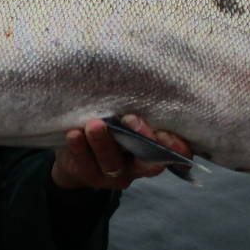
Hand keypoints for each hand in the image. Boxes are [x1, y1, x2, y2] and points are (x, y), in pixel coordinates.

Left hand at [51, 114, 191, 190]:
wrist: (76, 153)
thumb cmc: (111, 125)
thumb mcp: (127, 117)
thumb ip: (138, 107)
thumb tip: (144, 74)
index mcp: (153, 151)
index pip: (173, 154)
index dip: (175, 147)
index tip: (166, 131)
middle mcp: (136, 166)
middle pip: (146, 160)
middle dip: (141, 138)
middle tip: (130, 118)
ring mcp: (112, 174)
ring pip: (111, 161)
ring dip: (103, 142)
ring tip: (94, 124)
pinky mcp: (88, 175)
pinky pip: (84, 163)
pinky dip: (79, 147)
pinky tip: (74, 133)